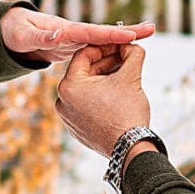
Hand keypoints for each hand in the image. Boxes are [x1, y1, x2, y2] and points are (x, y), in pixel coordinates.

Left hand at [0, 9, 153, 64]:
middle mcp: (76, 34)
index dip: (110, 33)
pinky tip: (131, 50)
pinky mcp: (78, 48)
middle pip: (105, 33)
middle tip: (151, 29)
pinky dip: (116, 47)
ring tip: (149, 33)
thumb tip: (59, 33)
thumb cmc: (17, 33)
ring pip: (106, 40)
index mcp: (66, 31)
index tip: (129, 34)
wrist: (14, 32)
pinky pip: (101, 49)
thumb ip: (42, 37)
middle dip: (127, 30)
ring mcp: (78, 40)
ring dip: (127, 37)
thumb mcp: (25, 37)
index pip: (92, 32)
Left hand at [56, 41, 152, 157]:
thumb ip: (132, 54)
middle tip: (125, 57)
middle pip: (85, 72)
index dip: (105, 46)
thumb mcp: (131, 76)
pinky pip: (86, 105)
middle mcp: (62, 101)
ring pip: (86, 89)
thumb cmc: (127, 113)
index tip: (120, 44)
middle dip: (107, 63)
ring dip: (104, 79)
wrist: (129, 149)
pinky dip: (100, 96)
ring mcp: (67, 117)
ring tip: (124, 75)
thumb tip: (132, 44)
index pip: (84, 55)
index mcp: (69, 86)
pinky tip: (118, 94)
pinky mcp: (76, 129)